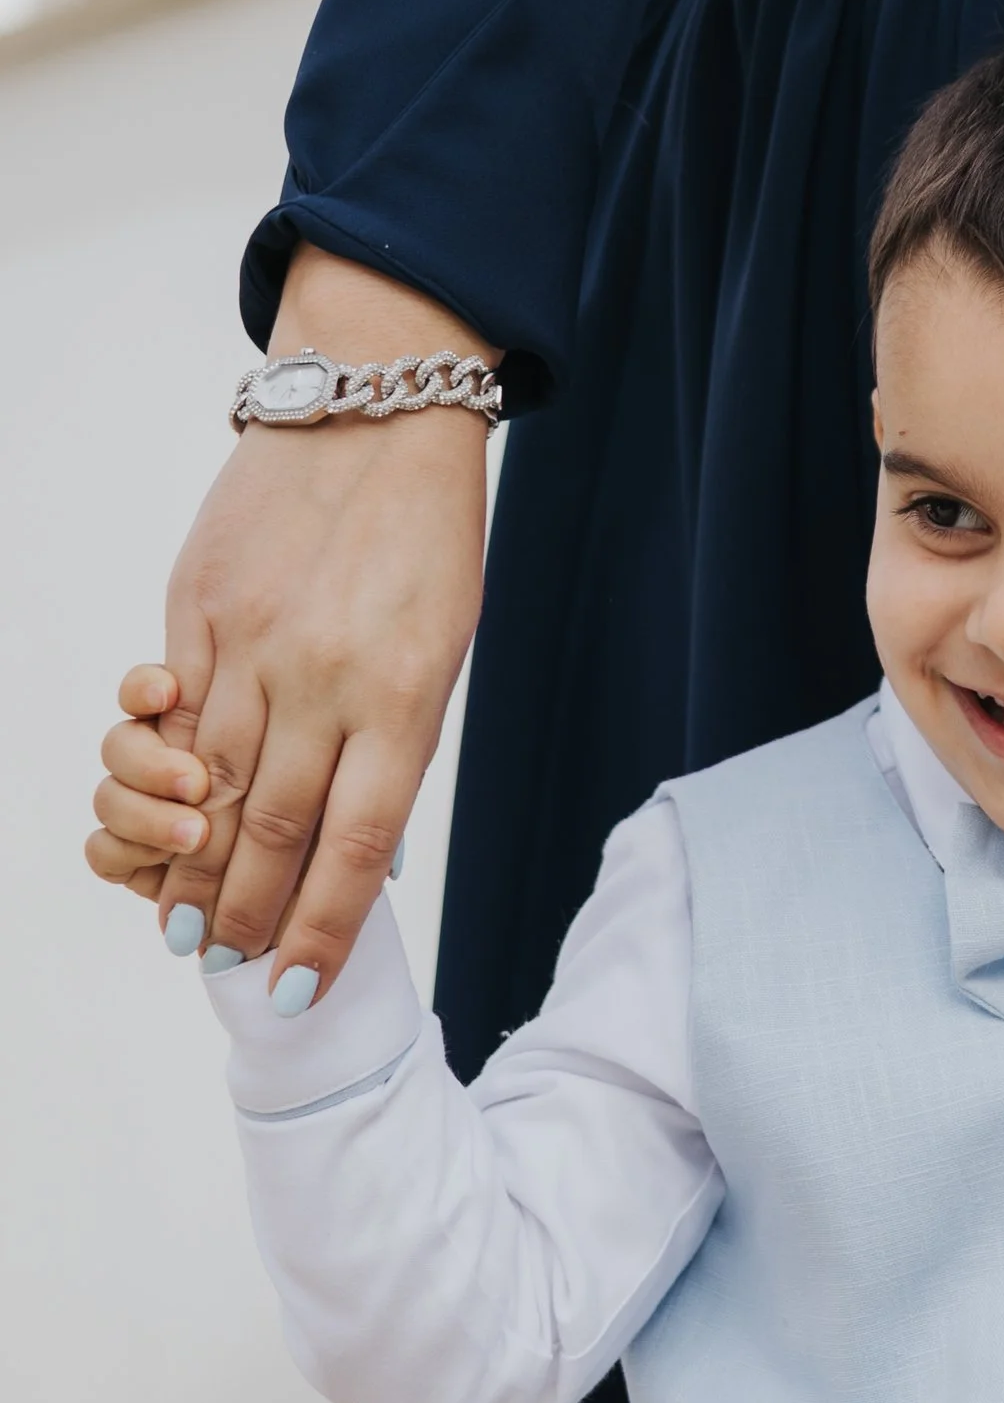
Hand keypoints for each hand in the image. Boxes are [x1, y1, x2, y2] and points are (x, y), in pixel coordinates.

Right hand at [97, 248, 494, 999]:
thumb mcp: (442, 651)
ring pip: (208, 782)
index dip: (321, 929)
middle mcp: (321, 678)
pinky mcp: (199, 607)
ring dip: (192, 866)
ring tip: (184, 925)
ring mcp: (252, 642)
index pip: (356, 844)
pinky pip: (174, 711)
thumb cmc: (426, 541)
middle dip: (244, 916)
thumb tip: (364, 853)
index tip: (297, 990)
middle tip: (224, 968)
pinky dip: (165, 776)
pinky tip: (163, 820)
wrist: (374, 412)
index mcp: (403, 696)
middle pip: (269, 829)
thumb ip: (395, 748)